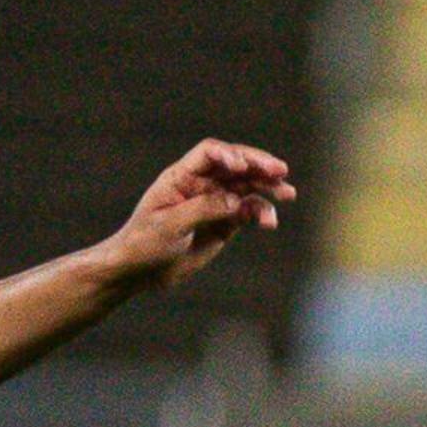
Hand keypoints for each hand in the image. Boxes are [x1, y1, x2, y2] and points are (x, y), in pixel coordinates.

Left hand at [104, 141, 296, 292]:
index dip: (229, 155)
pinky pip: (249, 211)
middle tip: (280, 171)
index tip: (242, 167)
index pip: (209, 154)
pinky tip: (270, 222)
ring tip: (288, 194)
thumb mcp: (169, 226)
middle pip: (236, 165)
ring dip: (268, 188)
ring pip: (247, 187)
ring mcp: (215, 202)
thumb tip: (237, 199)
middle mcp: (201, 184)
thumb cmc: (143, 244)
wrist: (138, 272)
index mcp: (181, 177)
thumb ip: (203, 209)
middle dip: (259, 166)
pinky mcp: (225, 222)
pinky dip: (262, 213)